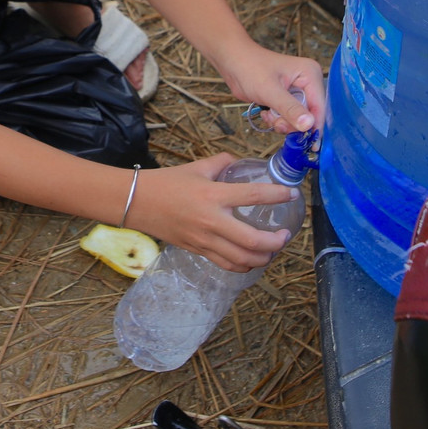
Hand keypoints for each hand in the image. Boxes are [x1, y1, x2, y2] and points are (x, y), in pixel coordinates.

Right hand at [126, 155, 302, 271]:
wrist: (137, 202)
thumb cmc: (166, 182)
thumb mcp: (197, 167)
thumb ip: (223, 163)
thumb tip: (241, 162)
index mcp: (213, 195)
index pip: (252, 196)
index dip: (276, 195)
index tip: (290, 194)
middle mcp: (211, 221)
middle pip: (252, 241)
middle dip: (275, 242)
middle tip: (285, 235)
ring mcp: (204, 240)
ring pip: (242, 259)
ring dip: (263, 258)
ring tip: (272, 249)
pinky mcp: (198, 250)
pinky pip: (227, 264)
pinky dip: (244, 265)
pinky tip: (251, 259)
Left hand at [222, 48, 326, 133]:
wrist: (231, 62)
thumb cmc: (249, 68)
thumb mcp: (270, 91)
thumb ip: (290, 109)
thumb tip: (308, 125)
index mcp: (310, 74)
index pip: (320, 106)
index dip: (314, 125)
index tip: (308, 143)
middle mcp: (307, 83)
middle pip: (310, 115)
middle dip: (292, 123)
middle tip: (277, 123)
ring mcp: (297, 91)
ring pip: (298, 119)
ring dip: (283, 123)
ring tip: (269, 115)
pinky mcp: (286, 98)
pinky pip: (288, 118)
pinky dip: (277, 120)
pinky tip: (267, 113)